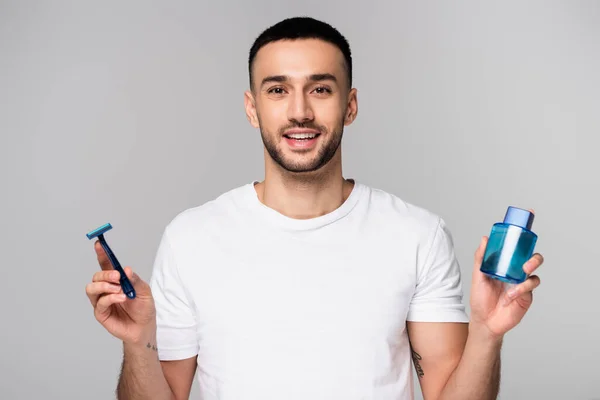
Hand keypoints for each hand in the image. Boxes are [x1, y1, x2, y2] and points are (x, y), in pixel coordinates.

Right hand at [85, 241, 156, 343]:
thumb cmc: (144, 308)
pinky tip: (121, 298)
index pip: (105, 265)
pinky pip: (99, 303)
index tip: (99, 244)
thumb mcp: (145, 291)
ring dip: (104, 285)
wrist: (144, 327)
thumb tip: (127, 270)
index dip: (102, 254)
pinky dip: (110, 298)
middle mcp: (106, 289)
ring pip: (91, 288)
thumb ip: (135, 280)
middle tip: (118, 276)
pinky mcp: (101, 313)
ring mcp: (102, 301)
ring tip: (119, 289)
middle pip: (96, 275)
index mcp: (116, 280)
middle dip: (105, 274)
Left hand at [469, 210, 543, 338]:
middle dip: (534, 256)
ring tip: (519, 275)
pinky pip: (530, 287)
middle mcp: (516, 272)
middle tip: (526, 260)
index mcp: (505, 264)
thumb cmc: (480, 298)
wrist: (484, 321)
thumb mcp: (477, 275)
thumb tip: (484, 238)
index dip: (524, 233)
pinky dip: (522, 288)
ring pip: (535, 272)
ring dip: (529, 272)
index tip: (529, 214)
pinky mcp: (527, 296)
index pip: (517, 247)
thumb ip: (480, 258)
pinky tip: (511, 295)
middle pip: (533, 258)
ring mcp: (523, 284)